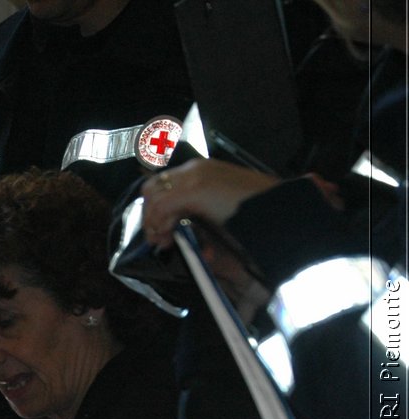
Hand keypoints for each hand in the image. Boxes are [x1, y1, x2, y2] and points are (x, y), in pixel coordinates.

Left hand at [140, 159, 279, 247]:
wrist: (277, 206)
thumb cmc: (254, 210)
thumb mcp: (221, 209)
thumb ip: (199, 215)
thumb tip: (180, 235)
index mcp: (201, 170)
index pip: (163, 183)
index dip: (156, 208)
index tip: (162, 230)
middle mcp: (194, 169)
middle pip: (151, 188)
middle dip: (149, 215)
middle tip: (159, 238)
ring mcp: (193, 177)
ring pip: (152, 196)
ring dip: (153, 222)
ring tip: (164, 241)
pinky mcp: (194, 190)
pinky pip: (162, 206)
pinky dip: (160, 223)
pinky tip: (169, 236)